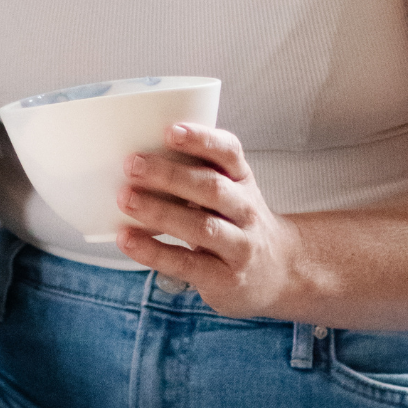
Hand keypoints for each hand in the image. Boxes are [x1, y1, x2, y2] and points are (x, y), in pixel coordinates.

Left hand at [115, 124, 301, 317]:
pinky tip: (129, 240)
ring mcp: (239, 246)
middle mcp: (245, 210)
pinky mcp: (224, 278)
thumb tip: (137, 156)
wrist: (280, 272)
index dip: (201, 140)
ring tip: (126, 199)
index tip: (170, 130)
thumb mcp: (231, 192)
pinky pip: (187, 263)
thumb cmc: (238, 223)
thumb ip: (196, 173)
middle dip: (170, 175)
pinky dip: (154, 251)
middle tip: (132, 164)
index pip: (229, 152)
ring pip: (201, 226)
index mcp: (242, 180)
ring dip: (160, 212)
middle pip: (212, 188)